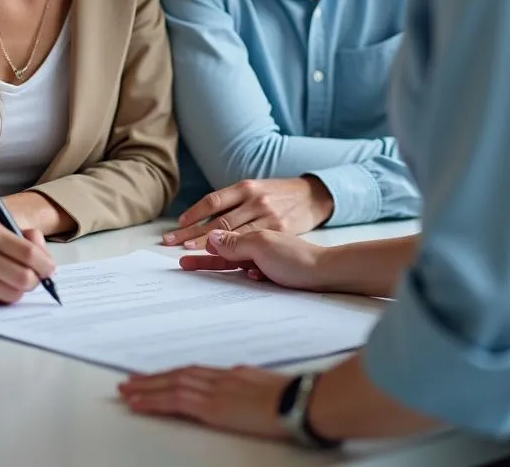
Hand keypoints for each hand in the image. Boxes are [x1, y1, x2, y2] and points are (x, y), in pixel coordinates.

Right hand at [0, 223, 55, 304]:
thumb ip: (20, 239)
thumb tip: (46, 258)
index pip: (30, 254)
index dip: (46, 265)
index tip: (49, 269)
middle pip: (26, 278)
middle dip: (35, 282)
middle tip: (34, 279)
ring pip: (13, 294)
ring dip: (19, 291)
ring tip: (14, 283)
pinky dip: (2, 298)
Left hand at [118, 365, 289, 439]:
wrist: (300, 401)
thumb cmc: (294, 399)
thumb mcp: (268, 390)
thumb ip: (249, 389)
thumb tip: (240, 394)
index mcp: (234, 373)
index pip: (194, 372)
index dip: (172, 374)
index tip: (155, 377)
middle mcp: (221, 377)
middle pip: (179, 374)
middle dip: (152, 379)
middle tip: (129, 381)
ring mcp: (215, 390)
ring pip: (171, 385)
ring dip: (146, 388)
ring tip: (126, 391)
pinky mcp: (212, 406)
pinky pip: (175, 401)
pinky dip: (153, 401)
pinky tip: (137, 403)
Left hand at [162, 177, 333, 248]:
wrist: (314, 196)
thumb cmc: (280, 197)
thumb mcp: (256, 191)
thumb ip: (234, 205)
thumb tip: (208, 224)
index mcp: (246, 187)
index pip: (213, 201)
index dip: (194, 214)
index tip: (178, 226)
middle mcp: (255, 200)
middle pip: (218, 220)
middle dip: (192, 233)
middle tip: (171, 243)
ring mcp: (269, 217)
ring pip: (233, 235)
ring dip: (209, 246)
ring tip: (188, 255)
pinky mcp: (281, 232)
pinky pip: (256, 247)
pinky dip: (239, 256)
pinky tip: (223, 261)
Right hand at [179, 229, 329, 291]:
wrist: (327, 271)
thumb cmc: (296, 258)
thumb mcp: (261, 247)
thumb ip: (235, 243)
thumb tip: (210, 236)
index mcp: (251, 233)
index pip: (217, 237)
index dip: (198, 241)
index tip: (181, 249)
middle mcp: (256, 243)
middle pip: (222, 250)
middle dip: (201, 256)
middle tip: (181, 262)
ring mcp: (265, 255)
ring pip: (233, 261)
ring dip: (217, 264)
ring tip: (195, 266)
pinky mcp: (272, 269)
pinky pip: (249, 271)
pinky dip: (242, 273)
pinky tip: (242, 276)